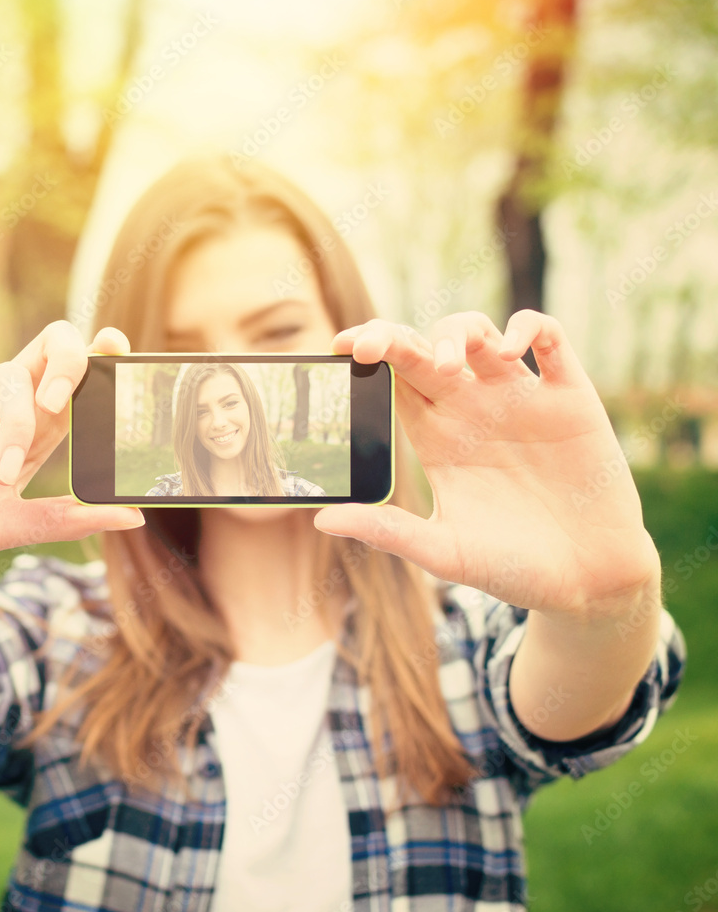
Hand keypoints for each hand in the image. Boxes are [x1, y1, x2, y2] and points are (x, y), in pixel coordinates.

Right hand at [0, 322, 142, 614]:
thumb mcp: (16, 529)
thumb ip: (71, 519)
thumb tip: (135, 516)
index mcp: (31, 434)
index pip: (72, 384)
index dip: (98, 359)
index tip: (120, 346)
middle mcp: (1, 410)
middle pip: (46, 352)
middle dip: (68, 361)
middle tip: (65, 402)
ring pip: (10, 379)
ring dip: (14, 432)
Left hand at [314, 311, 659, 618]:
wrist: (589, 582)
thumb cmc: (512, 569)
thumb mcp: (444, 552)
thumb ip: (388, 532)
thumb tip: (321, 520)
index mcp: (436, 437)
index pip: (393, 379)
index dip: (368, 355)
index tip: (340, 349)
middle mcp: (472, 409)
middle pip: (425, 348)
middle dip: (393, 336)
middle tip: (368, 346)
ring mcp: (519, 398)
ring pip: (480, 334)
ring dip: (457, 332)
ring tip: (447, 363)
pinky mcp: (569, 396)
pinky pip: (549, 338)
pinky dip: (528, 328)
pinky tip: (511, 351)